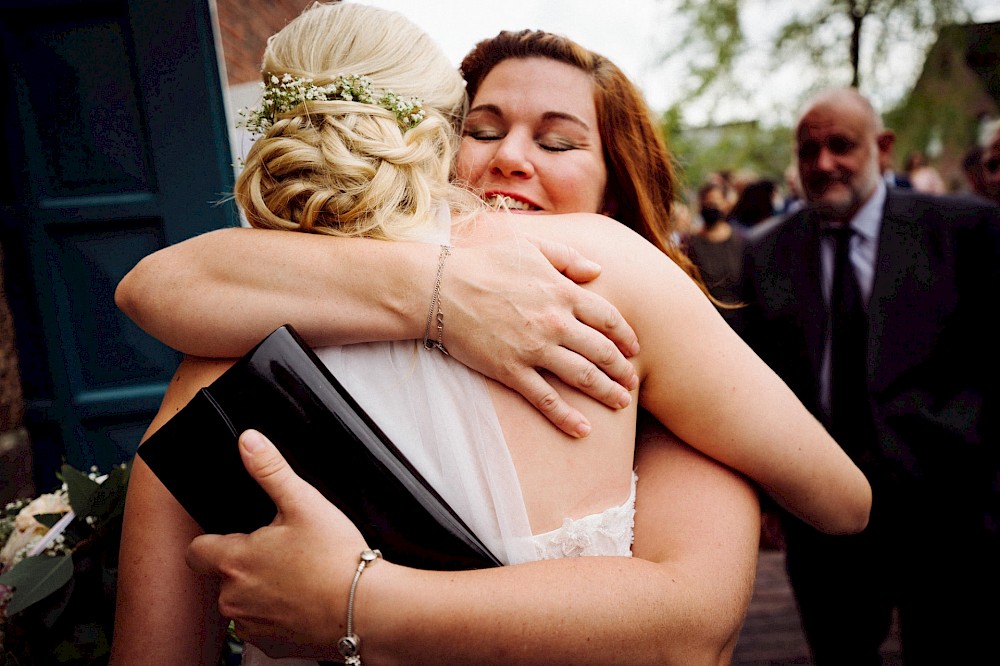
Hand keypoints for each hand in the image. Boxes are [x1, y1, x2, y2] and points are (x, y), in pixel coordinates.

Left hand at [186, 430, 363, 658]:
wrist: (366, 609)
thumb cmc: (336, 558)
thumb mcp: (304, 503)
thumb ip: (270, 470)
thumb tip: (248, 441)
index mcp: (233, 561)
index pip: (195, 551)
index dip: (214, 540)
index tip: (242, 535)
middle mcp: (232, 598)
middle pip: (222, 576)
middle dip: (245, 563)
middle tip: (283, 551)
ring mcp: (251, 626)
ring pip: (242, 602)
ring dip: (259, 590)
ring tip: (298, 576)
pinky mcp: (271, 646)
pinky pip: (262, 626)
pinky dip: (278, 615)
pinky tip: (304, 601)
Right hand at [442, 235, 639, 437]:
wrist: (439, 288)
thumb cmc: (482, 263)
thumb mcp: (529, 246)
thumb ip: (567, 257)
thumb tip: (598, 269)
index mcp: (562, 292)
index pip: (609, 318)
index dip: (626, 336)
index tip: (634, 348)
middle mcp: (555, 323)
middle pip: (602, 352)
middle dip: (622, 370)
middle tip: (632, 382)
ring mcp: (534, 349)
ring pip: (583, 377)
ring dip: (606, 392)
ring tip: (621, 404)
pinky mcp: (512, 371)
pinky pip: (546, 399)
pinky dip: (567, 417)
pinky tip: (583, 430)